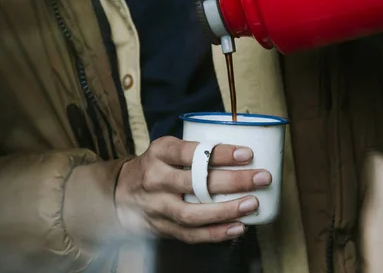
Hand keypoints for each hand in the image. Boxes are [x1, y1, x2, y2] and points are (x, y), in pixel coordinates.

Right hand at [115, 136, 271, 243]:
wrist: (120, 192)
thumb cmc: (157, 165)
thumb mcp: (168, 148)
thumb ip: (198, 148)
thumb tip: (244, 150)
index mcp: (159, 153)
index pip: (190, 152)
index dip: (220, 153)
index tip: (247, 154)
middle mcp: (155, 180)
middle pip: (196, 182)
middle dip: (234, 181)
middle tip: (261, 177)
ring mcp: (157, 207)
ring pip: (193, 213)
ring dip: (227, 210)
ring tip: (253, 204)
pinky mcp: (162, 228)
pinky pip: (191, 234)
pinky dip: (217, 233)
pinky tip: (238, 227)